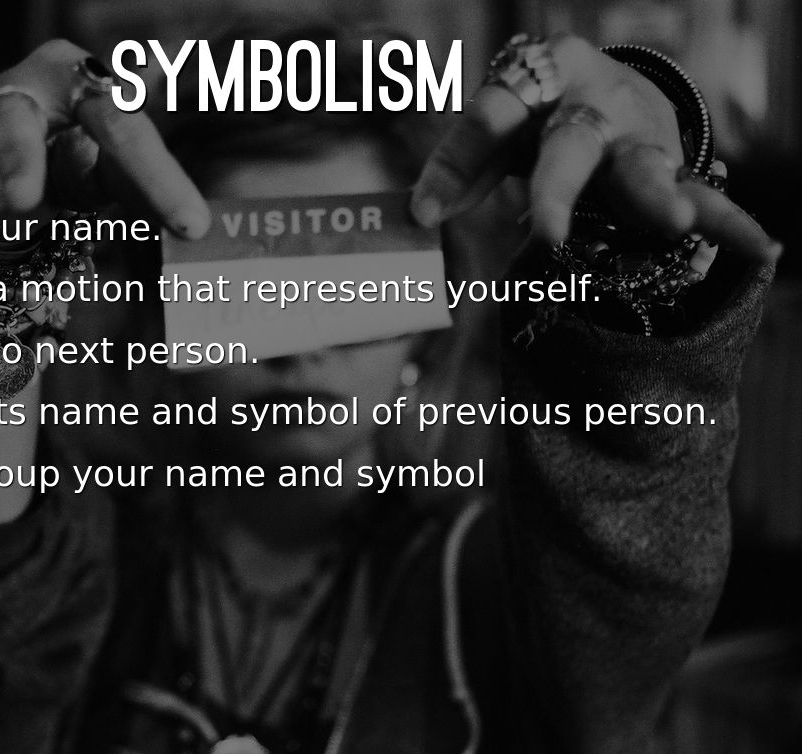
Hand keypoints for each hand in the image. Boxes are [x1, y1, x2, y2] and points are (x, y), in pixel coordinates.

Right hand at [0, 39, 210, 240]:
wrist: (50, 175)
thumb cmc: (98, 170)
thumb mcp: (135, 179)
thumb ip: (159, 191)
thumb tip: (204, 228)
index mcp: (89, 96)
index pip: (123, 128)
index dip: (157, 176)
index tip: (190, 226)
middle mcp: (27, 104)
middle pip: (15, 120)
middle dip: (16, 158)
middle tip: (24, 203)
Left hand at [410, 34, 781, 262]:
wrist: (614, 91)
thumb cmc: (541, 116)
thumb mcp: (501, 129)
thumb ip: (465, 167)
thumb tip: (419, 217)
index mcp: (539, 77)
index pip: (491, 119)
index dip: (454, 166)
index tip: (423, 215)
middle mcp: (591, 104)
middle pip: (569, 148)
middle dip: (555, 191)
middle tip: (542, 234)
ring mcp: (638, 139)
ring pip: (643, 170)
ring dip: (656, 197)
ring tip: (673, 221)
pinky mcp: (672, 170)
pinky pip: (703, 198)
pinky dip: (731, 226)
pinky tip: (761, 248)